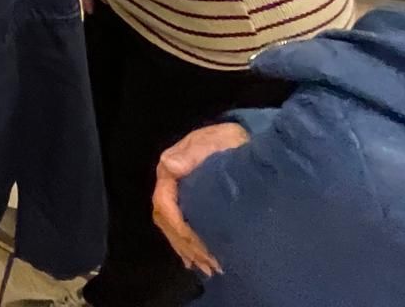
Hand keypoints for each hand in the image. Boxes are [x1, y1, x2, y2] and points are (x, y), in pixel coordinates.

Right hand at [153, 123, 248, 276]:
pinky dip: (187, 246)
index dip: (178, 227)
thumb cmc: (229, 140)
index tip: (199, 246)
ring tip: (208, 268)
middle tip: (209, 264)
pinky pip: (179, 227)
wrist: (241, 137)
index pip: (164, 203)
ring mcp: (178, 192)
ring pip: (171, 227)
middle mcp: (170, 182)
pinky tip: (197, 261)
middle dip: (185, 244)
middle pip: (166, 220)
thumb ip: (192, 153)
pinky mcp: (188, 200)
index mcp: (171, 168)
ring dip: (187, 249)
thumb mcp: (215, 141)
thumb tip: (168, 165)